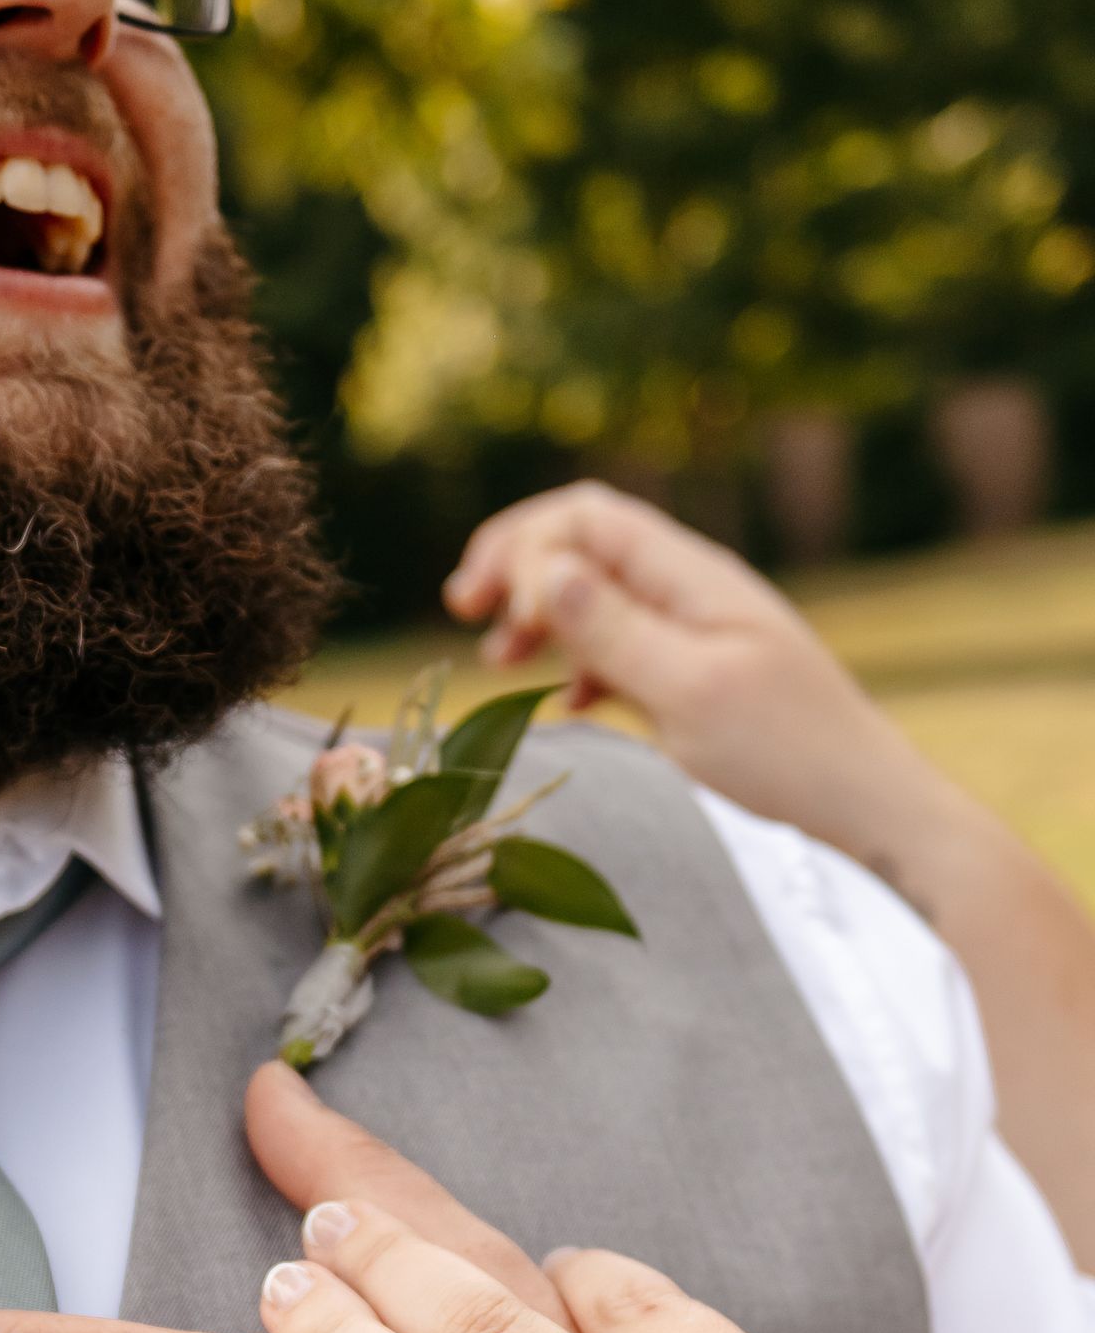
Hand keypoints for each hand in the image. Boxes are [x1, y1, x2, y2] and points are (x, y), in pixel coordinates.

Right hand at [444, 480, 952, 873]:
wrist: (869, 817)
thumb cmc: (786, 759)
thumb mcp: (690, 694)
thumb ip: (615, 630)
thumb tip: (542, 571)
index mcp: (694, 579)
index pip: (587, 516)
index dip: (519, 543)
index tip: (476, 609)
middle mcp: (694, 595)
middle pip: (588, 546)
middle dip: (519, 569)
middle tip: (464, 618)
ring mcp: (699, 638)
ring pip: (601, 599)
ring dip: (543, 618)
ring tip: (499, 662)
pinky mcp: (701, 685)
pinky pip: (624, 651)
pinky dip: (579, 664)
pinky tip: (565, 704)